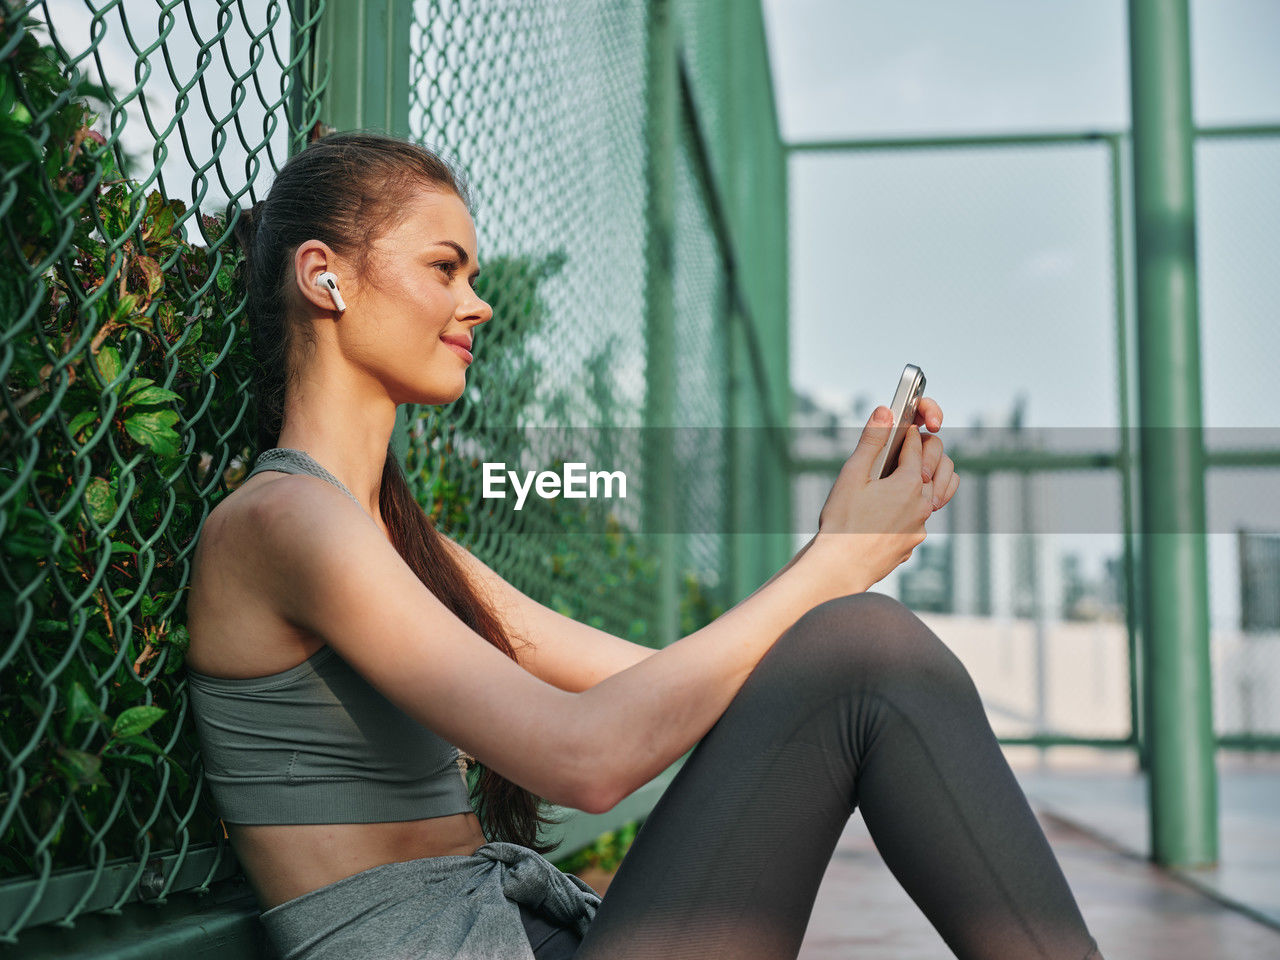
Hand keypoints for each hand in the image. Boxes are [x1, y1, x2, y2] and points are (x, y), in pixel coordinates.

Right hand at [806, 402, 958, 595]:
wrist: (841, 566)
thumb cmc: (842, 521)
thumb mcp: (852, 475)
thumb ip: (872, 440)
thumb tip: (885, 410)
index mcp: (910, 482)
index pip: (918, 445)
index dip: (907, 432)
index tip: (900, 428)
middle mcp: (923, 503)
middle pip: (939, 462)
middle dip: (926, 448)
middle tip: (908, 445)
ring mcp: (921, 525)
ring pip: (941, 490)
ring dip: (933, 475)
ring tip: (916, 471)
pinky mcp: (913, 542)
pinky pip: (924, 516)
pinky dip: (917, 505)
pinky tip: (898, 506)